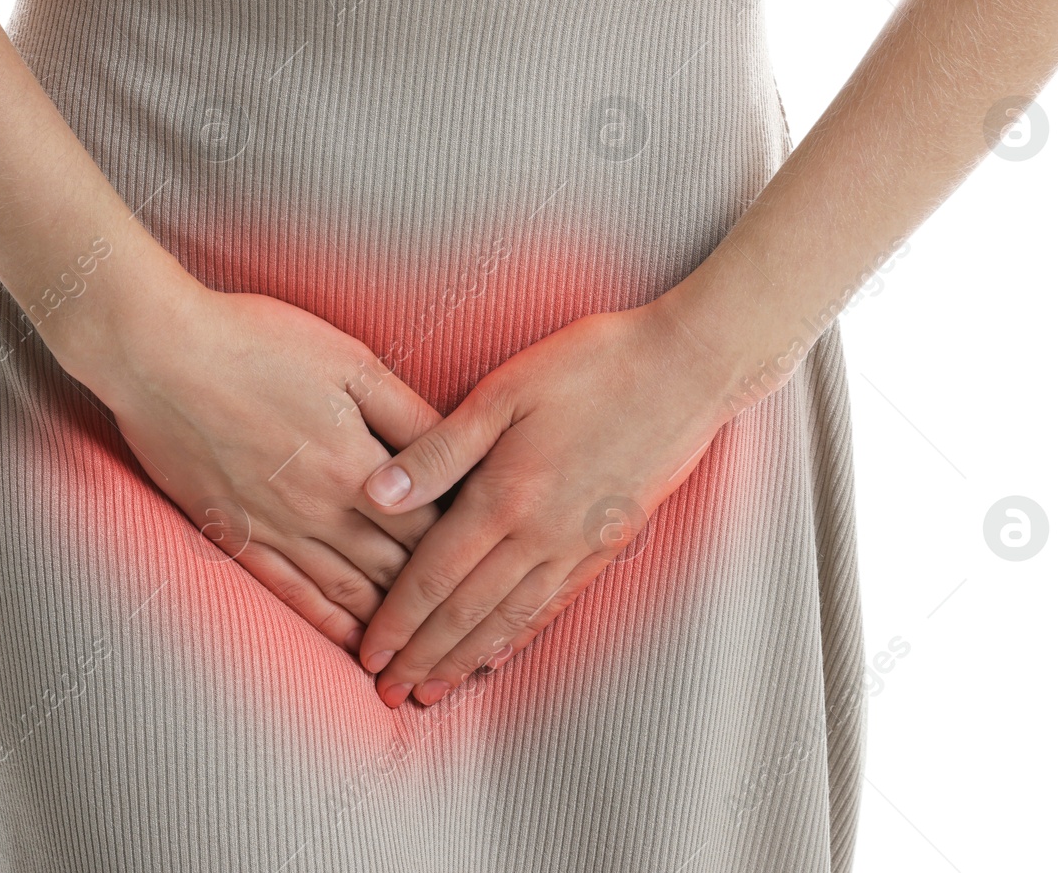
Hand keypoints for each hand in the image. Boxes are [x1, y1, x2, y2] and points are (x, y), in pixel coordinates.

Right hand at [66, 282, 445, 653]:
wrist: (159, 354)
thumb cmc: (258, 343)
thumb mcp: (350, 361)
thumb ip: (407, 412)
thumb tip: (458, 449)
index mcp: (359, 465)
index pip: (433, 526)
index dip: (467, 550)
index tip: (493, 565)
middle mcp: (323, 510)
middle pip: (397, 569)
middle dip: (439, 600)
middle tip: (475, 624)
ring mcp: (276, 528)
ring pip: (349, 592)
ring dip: (390, 627)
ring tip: (425, 652)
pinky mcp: (236, 536)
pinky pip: (291, 594)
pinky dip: (328, 624)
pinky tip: (352, 645)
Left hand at [354, 296, 742, 706]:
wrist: (687, 369)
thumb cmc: (590, 364)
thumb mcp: (503, 392)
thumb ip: (439, 449)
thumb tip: (374, 494)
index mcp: (504, 495)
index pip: (434, 575)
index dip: (398, 620)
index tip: (370, 655)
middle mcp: (539, 533)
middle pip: (467, 611)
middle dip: (423, 656)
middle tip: (388, 692)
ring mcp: (578, 543)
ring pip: (510, 619)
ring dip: (466, 660)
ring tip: (433, 692)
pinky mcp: (608, 542)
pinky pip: (555, 604)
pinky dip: (520, 637)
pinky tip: (499, 654)